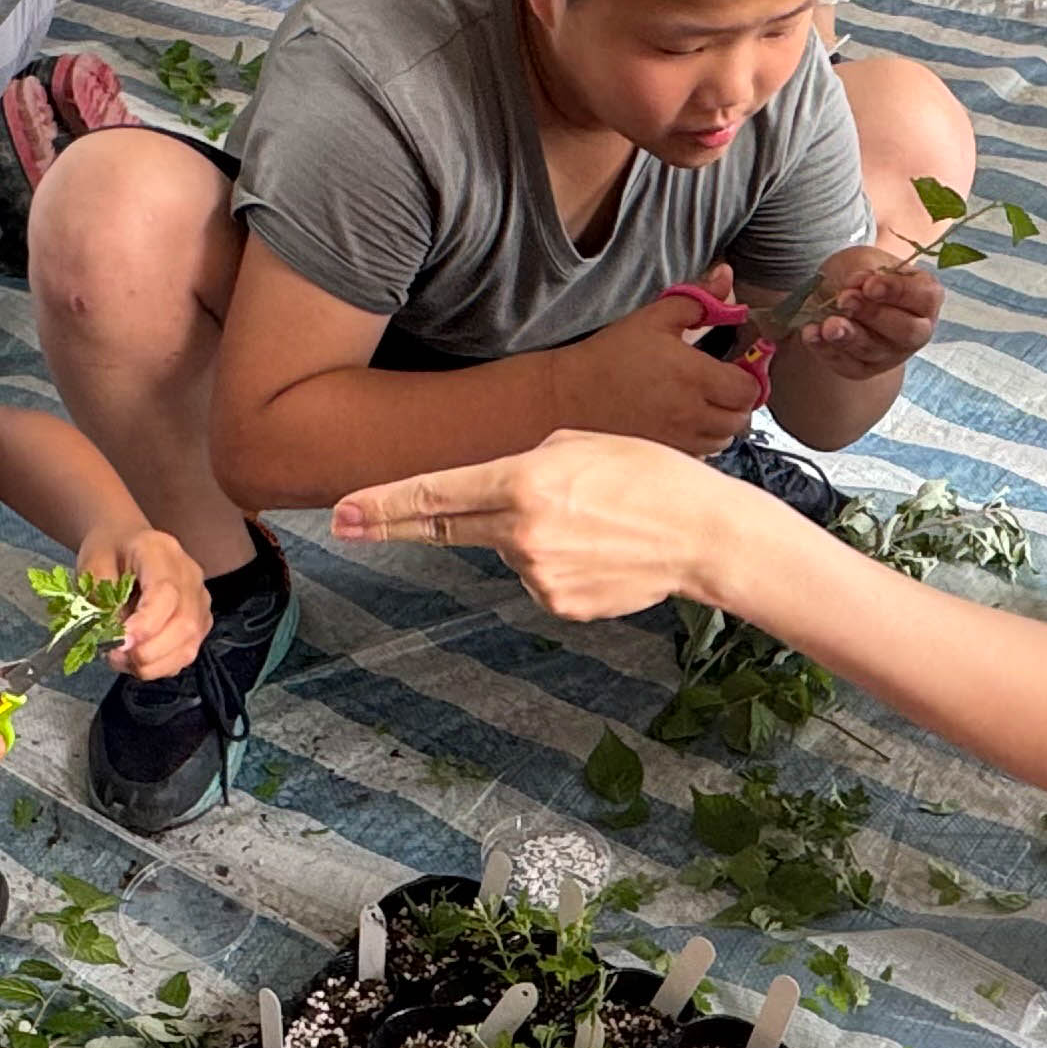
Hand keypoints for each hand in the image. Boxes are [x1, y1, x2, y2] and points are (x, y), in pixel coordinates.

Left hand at [88, 525, 210, 681]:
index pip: (166, 593)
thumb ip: (102, 601)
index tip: (120, 642)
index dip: (146, 624)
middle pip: (184, 623)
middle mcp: (190, 576)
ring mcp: (199, 600)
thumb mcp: (92, 566)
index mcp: (161, 552)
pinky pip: (185, 654)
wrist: (125, 542)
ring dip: (153, 664)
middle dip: (149, 651)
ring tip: (121, 660)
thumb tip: (115, 639)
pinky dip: (159, 666)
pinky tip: (135, 659)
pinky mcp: (200, 622)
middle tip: (115, 655)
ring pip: (189, 645)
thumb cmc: (108, 552)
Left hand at [333, 430, 750, 618]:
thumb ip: (521, 464)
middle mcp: (522, 533)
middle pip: (444, 528)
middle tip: (345, 523)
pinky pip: (539, 577)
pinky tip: (599, 551)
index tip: (342, 512)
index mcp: (524, 482)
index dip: (383, 504)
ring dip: (528, 535)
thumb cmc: (650, 476)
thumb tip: (491, 493)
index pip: (436, 494)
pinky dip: (558, 563)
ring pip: (507, 549)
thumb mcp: (579, 443)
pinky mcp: (560, 604)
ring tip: (590, 522)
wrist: (705, 536)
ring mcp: (539, 575)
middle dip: (392, 525)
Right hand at [554, 268, 769, 455]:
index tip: (735, 366)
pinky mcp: (665, 453)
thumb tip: (727, 276)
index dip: (749, 378)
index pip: (748, 390)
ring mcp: (678, 439)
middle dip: (738, 401)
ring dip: (722, 422)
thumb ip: (697, 298)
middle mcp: (691, 413)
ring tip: (704, 403)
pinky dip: (702, 439)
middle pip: (741, 419)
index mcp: (694, 376)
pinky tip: (685, 421)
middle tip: (723, 384)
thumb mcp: (654, 317)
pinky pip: (700, 453)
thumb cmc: (611, 354)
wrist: (570, 395)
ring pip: (723, 440)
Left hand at [789, 248, 943, 379]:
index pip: (924, 298)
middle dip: (873, 315)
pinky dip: (826, 349)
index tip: (869, 285)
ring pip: (873, 350)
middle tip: (845, 299)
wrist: (836, 293)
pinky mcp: (863, 368)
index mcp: (924, 298)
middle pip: (905, 332)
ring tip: (827, 324)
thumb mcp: (864, 259)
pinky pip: (847, 364)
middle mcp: (915, 331)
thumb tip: (857, 284)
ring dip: (848, 336)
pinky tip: (811, 334)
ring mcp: (890, 354)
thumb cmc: (861, 274)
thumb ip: (865, 270)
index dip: (897, 292)